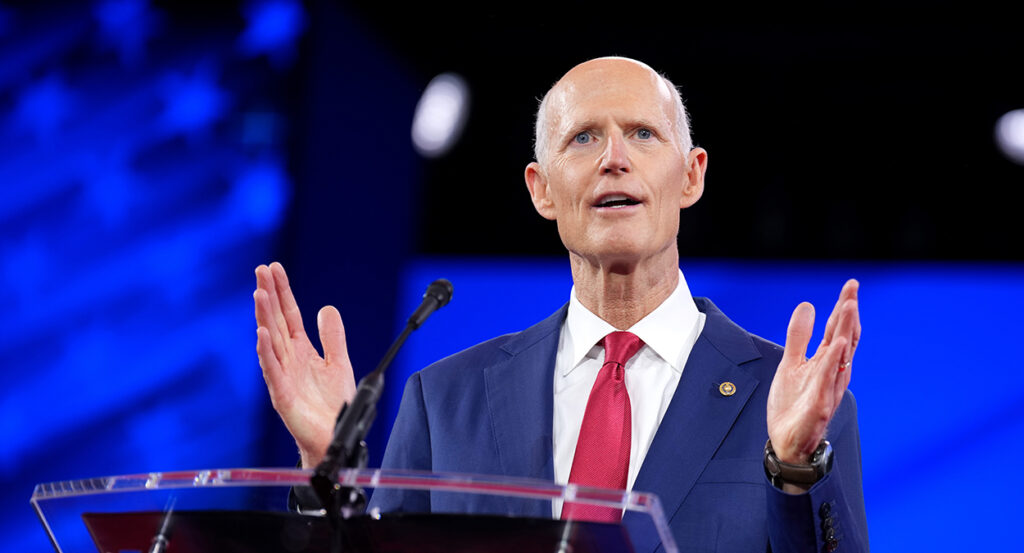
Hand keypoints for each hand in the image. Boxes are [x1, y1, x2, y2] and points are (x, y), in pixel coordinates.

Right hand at [254, 262, 356, 467]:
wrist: (333, 436)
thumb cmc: (332, 404)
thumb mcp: (338, 362)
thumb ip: (332, 337)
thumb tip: (326, 308)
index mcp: (300, 350)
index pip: (288, 314)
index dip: (282, 291)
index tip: (274, 268)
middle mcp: (287, 359)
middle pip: (275, 321)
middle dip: (268, 295)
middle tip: (260, 270)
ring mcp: (282, 375)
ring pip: (270, 340)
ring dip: (263, 316)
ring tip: (259, 293)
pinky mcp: (281, 394)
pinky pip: (272, 370)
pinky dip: (266, 351)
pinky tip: (261, 334)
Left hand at [767, 279, 859, 464]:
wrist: (787, 442)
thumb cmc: (794, 405)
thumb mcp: (791, 364)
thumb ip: (799, 337)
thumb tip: (807, 306)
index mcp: (826, 362)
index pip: (839, 330)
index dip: (844, 308)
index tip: (851, 285)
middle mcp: (832, 373)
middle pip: (845, 338)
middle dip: (848, 314)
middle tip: (853, 290)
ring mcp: (827, 388)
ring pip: (841, 357)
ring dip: (846, 332)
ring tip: (849, 308)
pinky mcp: (819, 405)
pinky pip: (827, 381)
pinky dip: (832, 363)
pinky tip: (838, 346)